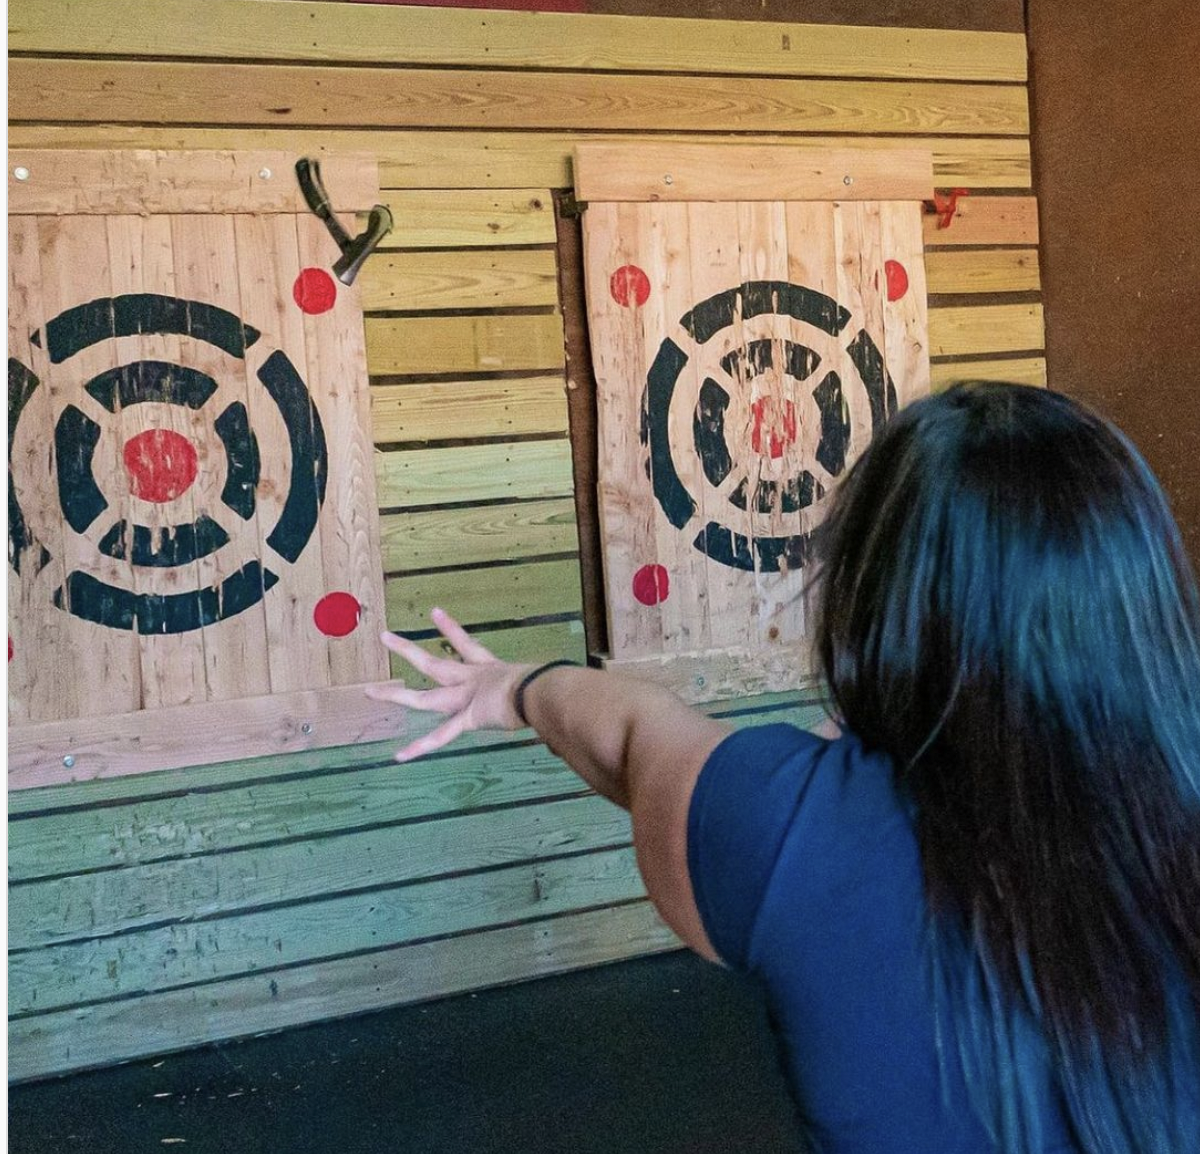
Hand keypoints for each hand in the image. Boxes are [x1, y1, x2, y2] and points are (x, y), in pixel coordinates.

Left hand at [364, 607, 533, 761]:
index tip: (435, 612)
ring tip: (369, 692)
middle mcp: (472, 679)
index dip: (449, 629)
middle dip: (408, 651)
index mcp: (491, 669)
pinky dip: (420, 748)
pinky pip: (440, 737)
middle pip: (433, 663)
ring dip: (396, 695)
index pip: (466, 644)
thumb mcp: (544, 682)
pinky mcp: (468, 718)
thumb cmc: (549, 685)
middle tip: (384, 637)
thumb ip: (548, 687)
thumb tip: (569, 692)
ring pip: (424, 698)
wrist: (542, 691)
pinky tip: (398, 757)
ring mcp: (466, 698)